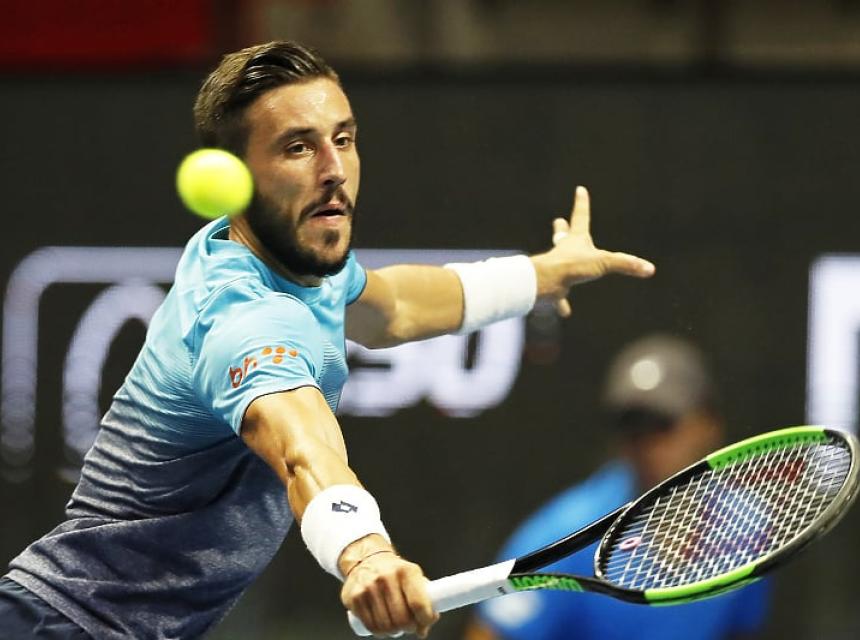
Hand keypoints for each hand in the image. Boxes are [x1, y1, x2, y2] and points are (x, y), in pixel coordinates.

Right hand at [341, 548, 438, 637]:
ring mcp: (369, 587)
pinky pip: (370, 626)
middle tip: (409, 625)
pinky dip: (379, 632)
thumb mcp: (412, 577)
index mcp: (406, 571)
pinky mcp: (355, 597)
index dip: (424, 619)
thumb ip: (423, 600)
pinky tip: (382, 626)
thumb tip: (424, 628)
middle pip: (402, 618)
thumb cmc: (394, 571)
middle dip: (408, 627)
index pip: (418, 603)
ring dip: (394, 631)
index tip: (425, 623)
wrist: (366, 558)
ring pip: (386, 626)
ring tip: (395, 625)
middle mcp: (386, 577)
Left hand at [533, 186, 654, 309]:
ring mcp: (556, 267)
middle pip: (563, 236)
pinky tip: (564, 311)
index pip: (581, 216)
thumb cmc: (572, 267)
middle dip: (562, 229)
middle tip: (558, 221)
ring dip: (562, 264)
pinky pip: (559, 294)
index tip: (579, 189)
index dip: (582, 203)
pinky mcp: (553, 284)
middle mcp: (564, 251)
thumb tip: (649, 268)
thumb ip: (626, 264)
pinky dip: (562, 302)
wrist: (545, 282)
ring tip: (566, 271)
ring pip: (560, 263)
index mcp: (576, 240)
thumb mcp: (603, 263)